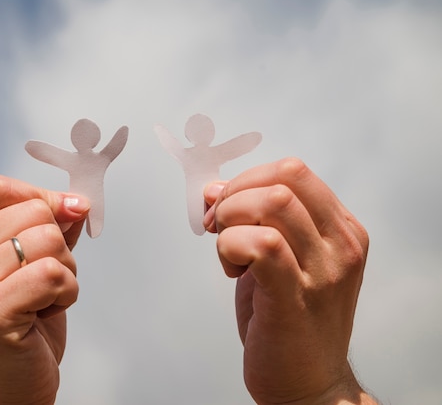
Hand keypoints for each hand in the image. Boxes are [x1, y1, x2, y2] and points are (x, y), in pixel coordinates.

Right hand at [0, 176, 89, 404]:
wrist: (7, 393)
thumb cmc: (24, 330)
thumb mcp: (35, 269)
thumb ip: (51, 231)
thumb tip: (76, 201)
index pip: (0, 189)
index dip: (42, 196)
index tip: (68, 216)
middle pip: (34, 211)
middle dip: (61, 245)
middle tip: (47, 283)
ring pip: (49, 239)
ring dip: (66, 272)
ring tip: (45, 301)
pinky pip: (52, 273)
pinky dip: (67, 292)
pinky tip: (47, 314)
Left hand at [204, 158, 375, 404]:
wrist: (308, 383)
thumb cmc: (290, 319)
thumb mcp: (281, 258)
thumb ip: (254, 221)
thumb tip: (213, 189)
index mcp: (341, 230)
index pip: (293, 171)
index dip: (247, 180)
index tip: (223, 206)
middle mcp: (340, 245)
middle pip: (283, 178)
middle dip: (235, 195)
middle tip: (219, 226)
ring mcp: (323, 271)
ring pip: (272, 203)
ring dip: (232, 219)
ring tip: (230, 253)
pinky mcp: (295, 297)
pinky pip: (260, 244)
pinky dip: (231, 246)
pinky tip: (232, 270)